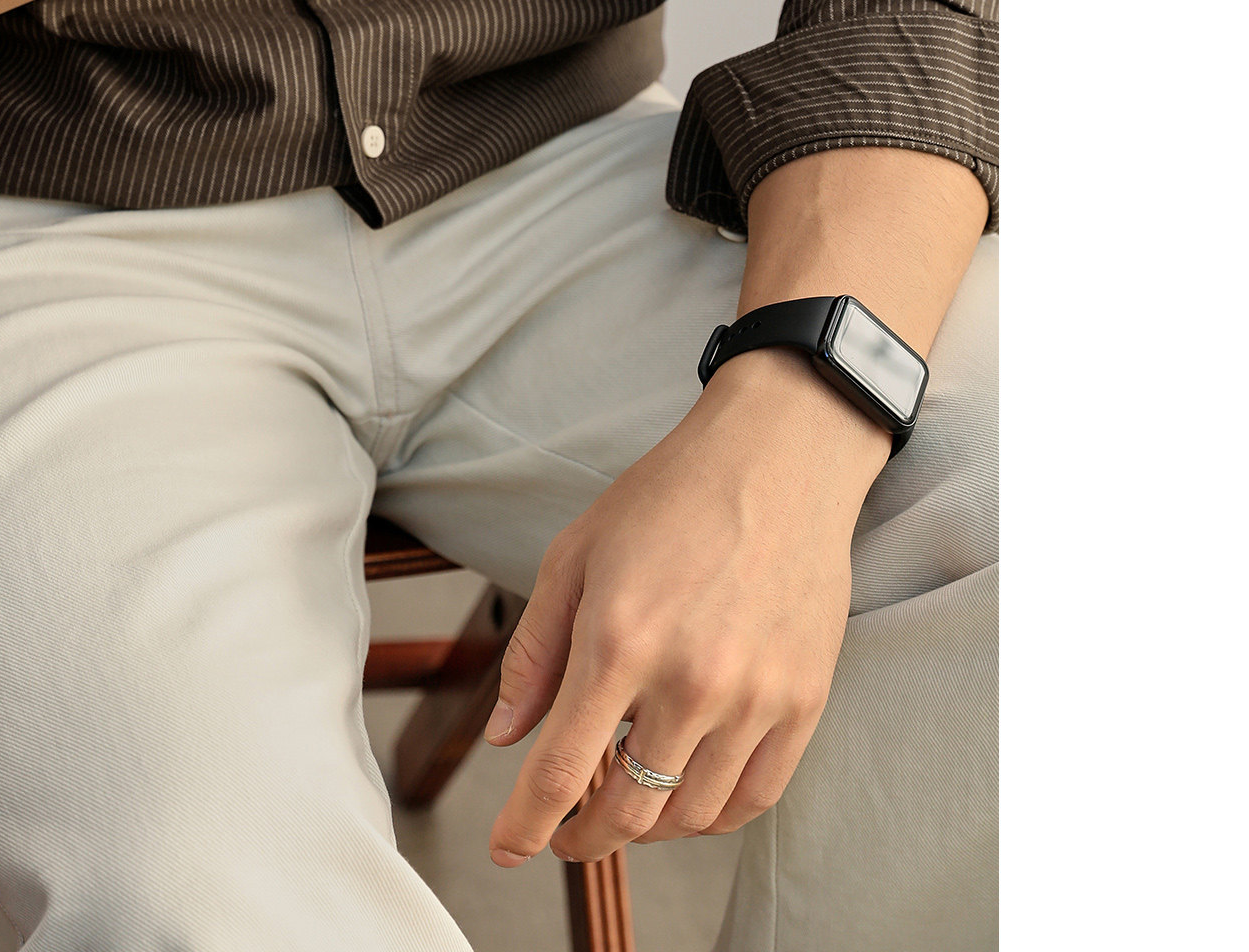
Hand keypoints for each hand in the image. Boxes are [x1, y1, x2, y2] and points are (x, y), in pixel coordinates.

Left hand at [483, 350, 889, 866]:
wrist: (774, 462)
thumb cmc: (665, 500)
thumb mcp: (574, 556)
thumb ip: (536, 652)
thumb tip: (506, 733)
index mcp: (618, 641)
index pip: (560, 770)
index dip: (526, 824)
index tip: (509, 848)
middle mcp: (688, 682)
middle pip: (627, 811)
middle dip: (582, 837)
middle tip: (564, 832)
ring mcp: (754, 698)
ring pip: (690, 817)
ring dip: (646, 826)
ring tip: (623, 797)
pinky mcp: (803, 703)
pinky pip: (753, 798)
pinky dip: (711, 816)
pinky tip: (684, 794)